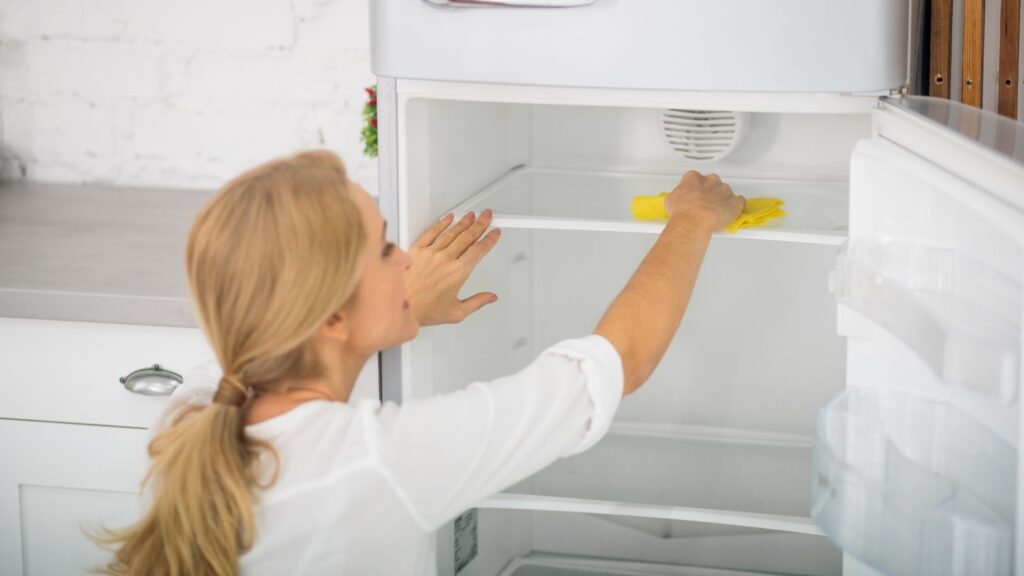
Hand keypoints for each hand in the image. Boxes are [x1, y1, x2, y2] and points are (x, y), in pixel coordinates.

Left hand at [405, 210, 501, 325]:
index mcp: (458, 273)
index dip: (489, 239)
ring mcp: (430, 253)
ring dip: (464, 221)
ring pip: (452, 232)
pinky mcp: (416, 250)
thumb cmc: (423, 310)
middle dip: (480, 224)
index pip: (479, 250)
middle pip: (467, 236)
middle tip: (486, 216)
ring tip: (472, 215)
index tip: (494, 233)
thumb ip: (477, 302)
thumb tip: (490, 297)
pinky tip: (448, 218)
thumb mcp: (456, 312)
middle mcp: (445, 259)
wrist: (399, 306)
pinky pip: (432, 231)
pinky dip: (442, 223)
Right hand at [663, 171, 744, 231]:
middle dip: (710, 192)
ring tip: (716, 212)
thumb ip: (678, 196)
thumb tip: (676, 200)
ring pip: (726, 192)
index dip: (694, 188)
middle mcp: (710, 181)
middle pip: (712, 182)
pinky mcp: (735, 202)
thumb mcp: (670, 201)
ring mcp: (724, 190)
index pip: (694, 178)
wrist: (694, 222)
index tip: (693, 196)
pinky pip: (739, 202)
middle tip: (704, 204)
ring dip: (722, 200)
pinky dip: (736, 207)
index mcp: (694, 178)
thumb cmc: (682, 212)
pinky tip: (730, 213)